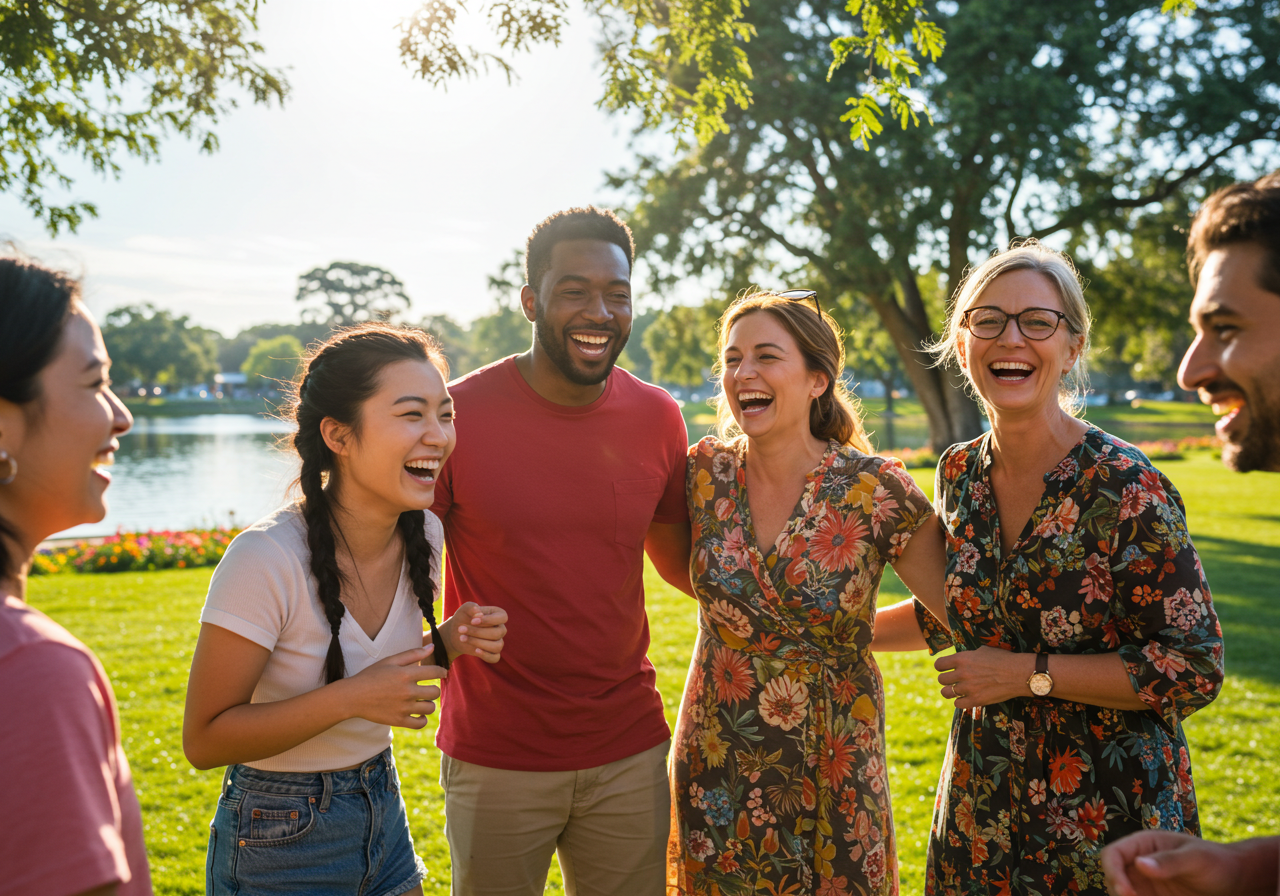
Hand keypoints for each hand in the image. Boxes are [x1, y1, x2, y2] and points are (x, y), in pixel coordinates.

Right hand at [341, 644, 445, 728]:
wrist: (353, 696)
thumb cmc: (372, 676)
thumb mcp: (390, 660)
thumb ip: (413, 654)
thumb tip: (433, 647)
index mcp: (405, 674)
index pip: (434, 672)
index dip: (442, 672)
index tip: (442, 673)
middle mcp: (407, 691)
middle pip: (435, 692)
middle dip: (433, 689)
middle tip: (427, 689)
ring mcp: (403, 707)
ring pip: (429, 708)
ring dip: (428, 704)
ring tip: (421, 701)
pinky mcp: (398, 720)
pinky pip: (420, 723)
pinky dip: (422, 719)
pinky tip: (417, 713)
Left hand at [442, 601, 507, 662]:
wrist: (455, 632)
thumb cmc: (463, 617)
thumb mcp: (465, 609)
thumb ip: (471, 607)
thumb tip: (478, 612)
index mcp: (498, 615)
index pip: (503, 617)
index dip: (489, 620)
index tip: (473, 621)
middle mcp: (501, 628)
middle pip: (497, 633)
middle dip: (477, 632)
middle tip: (460, 629)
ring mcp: (498, 642)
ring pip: (497, 646)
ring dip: (478, 642)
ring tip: (462, 638)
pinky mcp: (493, 653)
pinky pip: (495, 658)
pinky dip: (486, 655)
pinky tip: (475, 650)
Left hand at [935, 645, 1032, 709]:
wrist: (1019, 673)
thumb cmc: (1003, 659)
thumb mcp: (982, 650)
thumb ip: (968, 656)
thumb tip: (961, 659)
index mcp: (962, 658)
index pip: (939, 664)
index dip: (941, 667)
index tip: (944, 669)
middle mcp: (962, 673)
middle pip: (941, 680)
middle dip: (946, 680)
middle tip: (953, 681)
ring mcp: (968, 688)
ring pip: (946, 693)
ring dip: (950, 692)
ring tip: (956, 690)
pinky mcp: (976, 700)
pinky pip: (957, 704)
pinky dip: (960, 702)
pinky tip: (965, 698)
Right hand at [1100, 831, 1273, 895]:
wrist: (1234, 879)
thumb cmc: (1216, 861)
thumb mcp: (1195, 859)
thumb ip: (1169, 861)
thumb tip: (1139, 863)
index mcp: (1143, 844)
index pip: (1113, 854)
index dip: (1113, 872)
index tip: (1127, 893)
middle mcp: (1139, 862)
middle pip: (1112, 876)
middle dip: (1118, 891)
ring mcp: (1145, 881)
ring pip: (1123, 892)